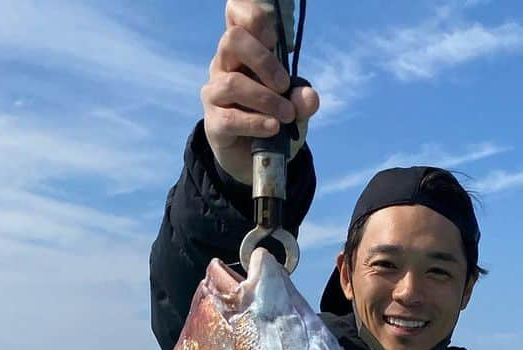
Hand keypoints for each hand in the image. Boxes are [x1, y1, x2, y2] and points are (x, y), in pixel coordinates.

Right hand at [202, 0, 319, 184]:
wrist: (256, 161)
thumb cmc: (272, 121)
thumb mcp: (294, 109)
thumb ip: (302, 100)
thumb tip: (308, 97)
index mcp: (243, 52)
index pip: (236, 15)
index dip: (252, 17)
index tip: (273, 40)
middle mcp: (224, 65)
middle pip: (233, 40)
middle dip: (264, 60)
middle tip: (284, 85)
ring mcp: (215, 93)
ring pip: (233, 82)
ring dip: (265, 99)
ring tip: (286, 115)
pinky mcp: (214, 123)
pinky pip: (231, 118)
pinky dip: (256, 122)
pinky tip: (273, 128)